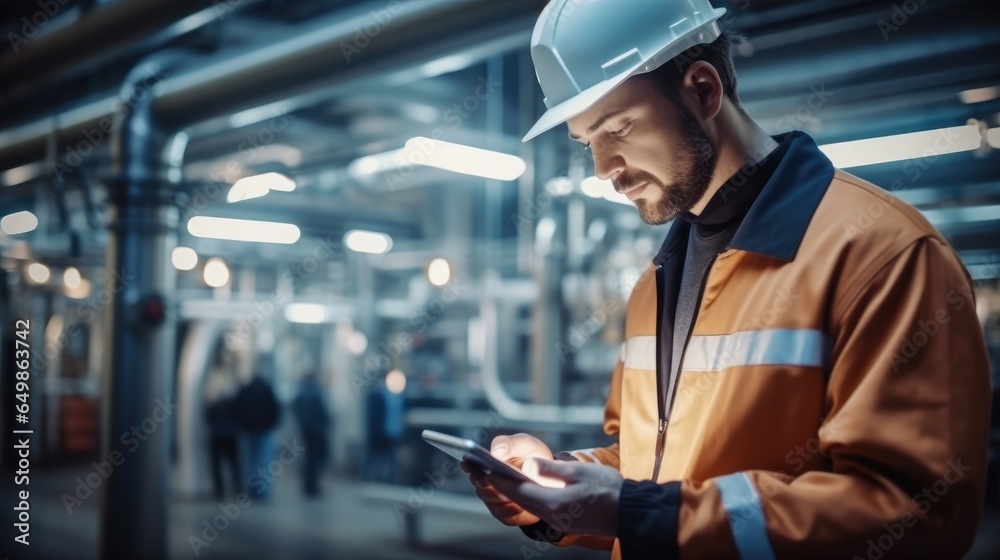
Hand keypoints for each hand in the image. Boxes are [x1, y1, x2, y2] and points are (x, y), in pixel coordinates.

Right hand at [462, 434, 552, 525]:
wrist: (550, 475)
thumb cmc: (532, 456)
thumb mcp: (523, 443)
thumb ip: (508, 444)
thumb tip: (495, 453)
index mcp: (486, 463)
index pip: (470, 465)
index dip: (468, 465)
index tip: (471, 463)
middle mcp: (488, 484)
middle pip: (479, 486)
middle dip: (485, 483)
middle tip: (490, 477)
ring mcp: (497, 501)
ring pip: (491, 502)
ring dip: (499, 497)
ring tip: (509, 491)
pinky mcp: (509, 515)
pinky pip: (505, 517)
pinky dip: (510, 512)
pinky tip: (518, 506)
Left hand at [487, 459, 622, 537]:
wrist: (631, 512)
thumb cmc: (608, 489)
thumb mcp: (579, 472)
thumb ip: (551, 470)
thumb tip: (528, 465)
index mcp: (553, 503)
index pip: (518, 490)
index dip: (499, 479)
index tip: (483, 469)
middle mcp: (552, 516)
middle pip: (520, 500)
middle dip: (501, 486)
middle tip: (484, 472)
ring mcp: (559, 522)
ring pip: (529, 506)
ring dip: (513, 492)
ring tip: (499, 478)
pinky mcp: (566, 522)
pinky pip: (540, 509)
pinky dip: (528, 498)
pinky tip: (525, 489)